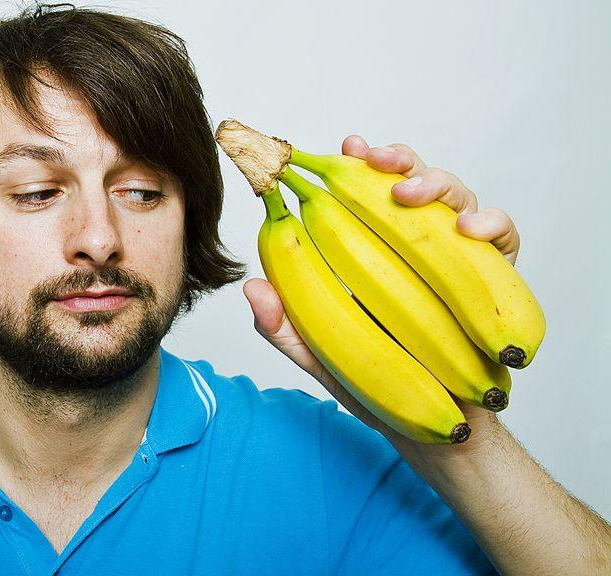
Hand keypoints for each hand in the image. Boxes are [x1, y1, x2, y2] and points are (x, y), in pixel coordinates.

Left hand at [243, 137, 516, 450]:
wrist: (434, 426)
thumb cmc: (376, 382)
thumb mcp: (319, 356)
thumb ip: (283, 327)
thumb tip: (252, 289)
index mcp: (370, 249)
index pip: (361, 193)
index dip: (355, 163)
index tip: (343, 149)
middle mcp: (413, 242)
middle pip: (410, 179)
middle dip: (395, 159)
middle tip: (375, 163)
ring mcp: (455, 255)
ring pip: (454, 194)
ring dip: (433, 182)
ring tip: (408, 195)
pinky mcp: (493, 275)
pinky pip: (501, 235)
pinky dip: (489, 221)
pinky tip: (469, 229)